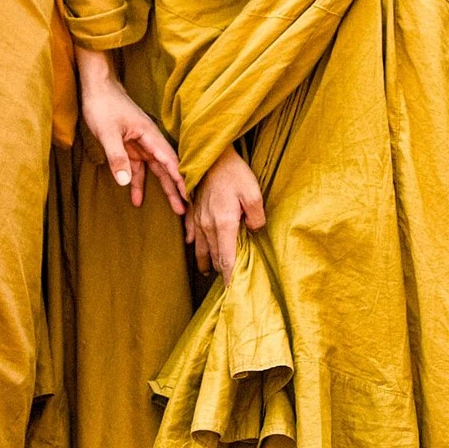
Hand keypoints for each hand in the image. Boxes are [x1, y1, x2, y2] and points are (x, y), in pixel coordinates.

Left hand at [74, 48, 185, 213]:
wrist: (95, 86)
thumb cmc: (103, 105)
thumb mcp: (107, 133)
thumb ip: (117, 157)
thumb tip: (125, 182)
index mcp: (150, 135)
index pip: (170, 160)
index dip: (180, 178)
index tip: (189, 195)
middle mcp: (149, 140)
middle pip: (166, 168)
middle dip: (176, 189)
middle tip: (185, 210)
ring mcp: (140, 143)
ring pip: (155, 170)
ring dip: (162, 188)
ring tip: (173, 209)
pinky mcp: (130, 146)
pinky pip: (138, 167)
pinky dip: (138, 182)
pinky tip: (136, 199)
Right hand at [183, 147, 264, 277]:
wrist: (210, 155)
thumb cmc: (234, 172)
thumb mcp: (254, 193)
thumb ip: (256, 217)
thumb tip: (254, 230)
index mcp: (224, 224)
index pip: (227, 259)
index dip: (230, 278)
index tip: (233, 292)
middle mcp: (209, 226)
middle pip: (214, 257)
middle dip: (221, 272)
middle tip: (227, 286)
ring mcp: (198, 218)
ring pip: (202, 248)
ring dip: (207, 261)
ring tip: (209, 273)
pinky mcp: (194, 209)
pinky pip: (192, 231)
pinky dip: (195, 243)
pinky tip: (194, 247)